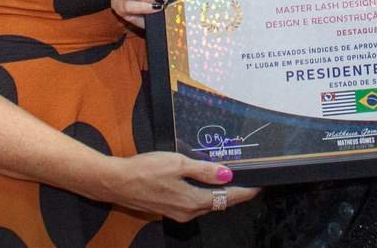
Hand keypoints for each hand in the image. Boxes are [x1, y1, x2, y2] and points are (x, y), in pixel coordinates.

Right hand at [102, 152, 257, 222]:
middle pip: (219, 203)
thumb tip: (228, 176)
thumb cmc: (146, 169)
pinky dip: (204, 194)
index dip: (245, 192)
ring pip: (206, 204)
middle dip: (235, 193)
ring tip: (231, 180)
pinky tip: (204, 184)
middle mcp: (188, 211)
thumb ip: (204, 170)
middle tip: (249, 181)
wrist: (116, 182)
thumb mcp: (178, 163)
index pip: (227, 198)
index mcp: (193, 201)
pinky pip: (194, 203)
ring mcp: (178, 212)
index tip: (259, 185)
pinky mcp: (168, 208)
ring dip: (219, 194)